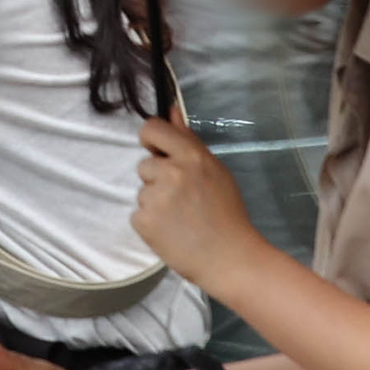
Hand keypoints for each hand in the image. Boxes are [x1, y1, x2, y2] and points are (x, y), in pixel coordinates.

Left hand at [127, 113, 261, 284]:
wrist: (231, 258)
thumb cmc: (227, 214)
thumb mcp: (215, 171)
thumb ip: (189, 141)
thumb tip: (171, 110)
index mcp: (191, 157)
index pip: (151, 128)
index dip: (151, 139)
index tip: (158, 151)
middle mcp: (170, 172)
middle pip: (145, 164)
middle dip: (158, 178)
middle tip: (182, 198)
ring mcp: (154, 197)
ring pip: (143, 191)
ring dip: (156, 201)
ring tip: (181, 217)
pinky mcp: (143, 221)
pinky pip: (138, 213)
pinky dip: (151, 222)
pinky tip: (172, 231)